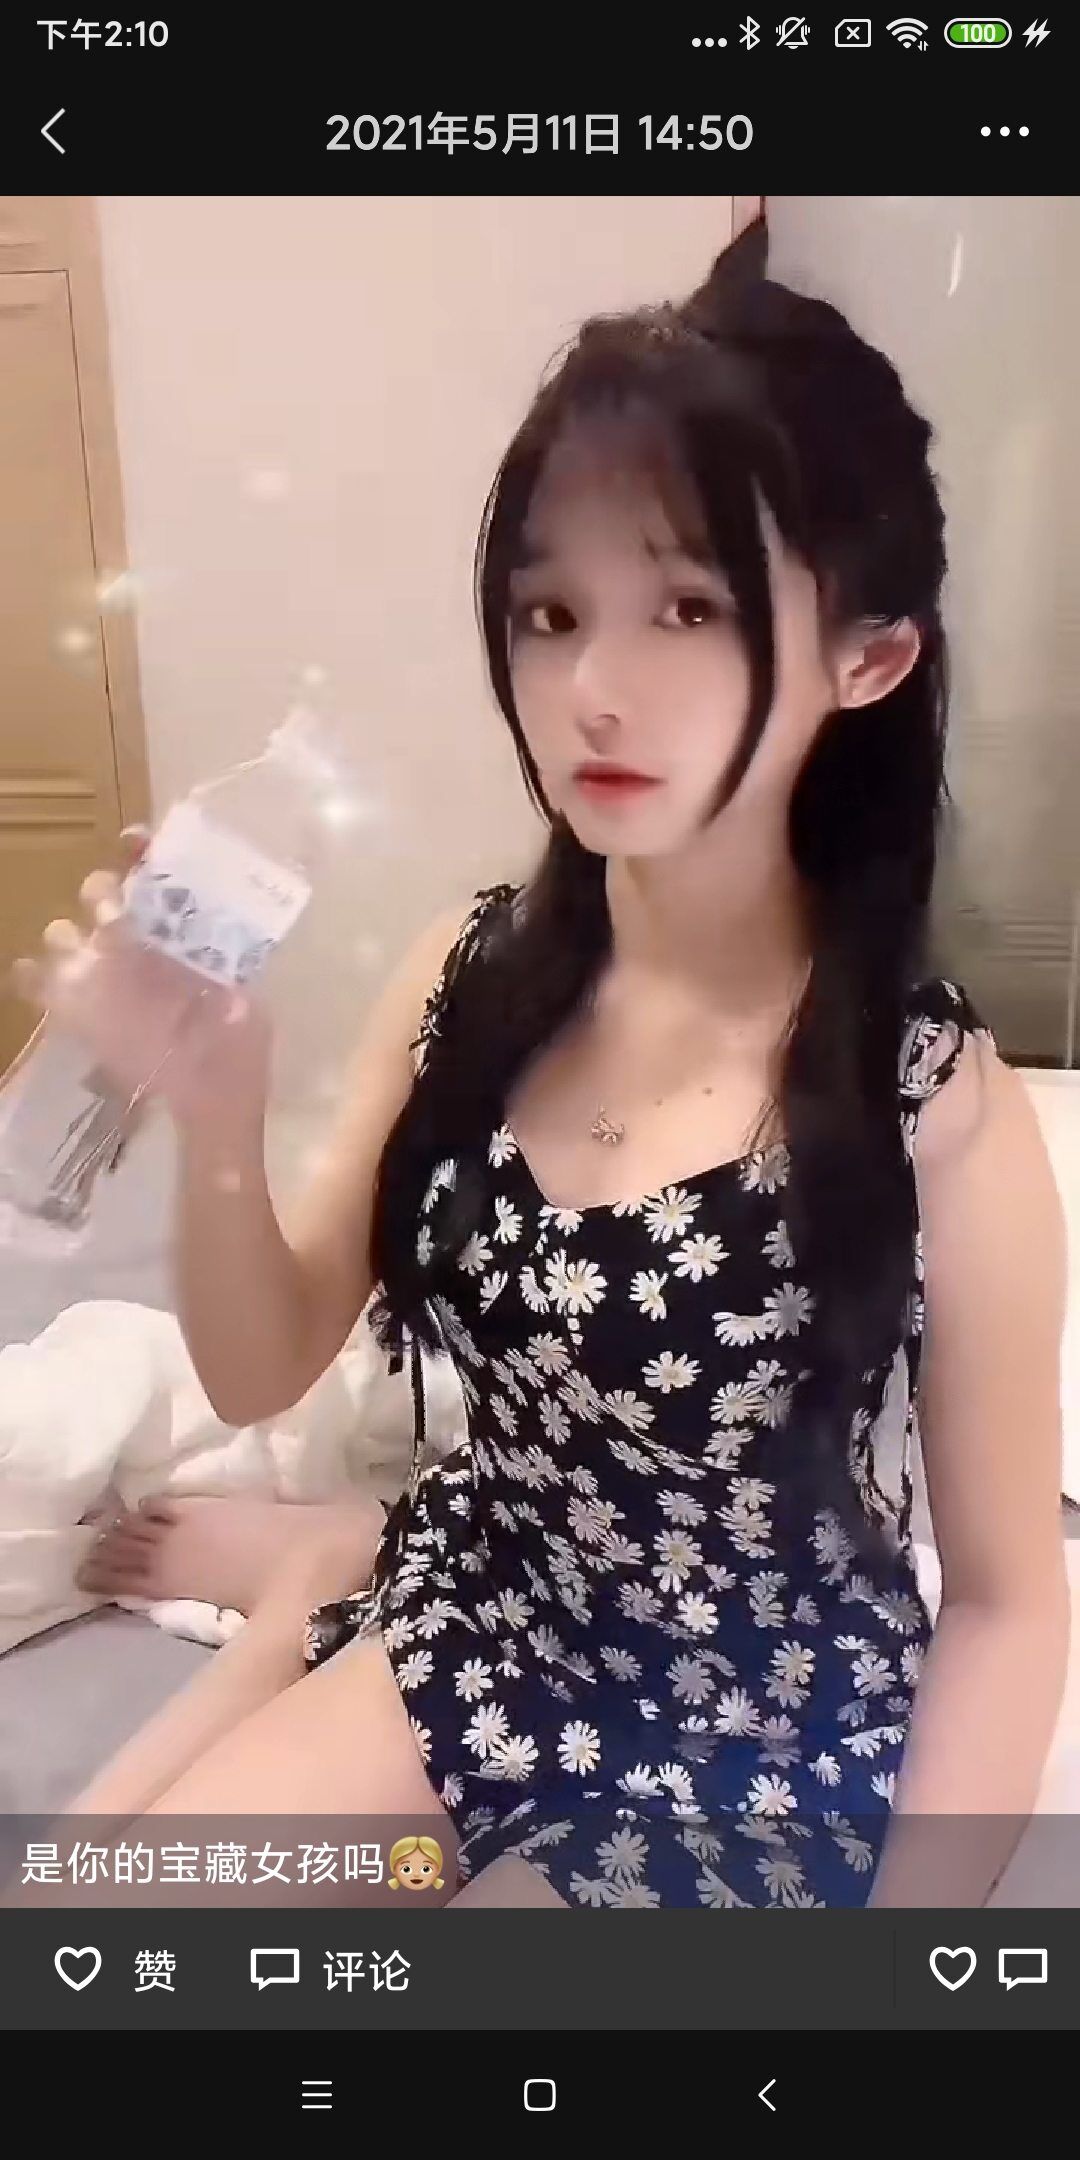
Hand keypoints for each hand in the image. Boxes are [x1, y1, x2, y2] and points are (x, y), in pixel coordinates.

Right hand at [10, 829, 272, 1130]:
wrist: (211, 1112)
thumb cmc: (236, 1057)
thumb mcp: (248, 1008)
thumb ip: (232, 974)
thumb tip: (222, 952)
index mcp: (178, 938)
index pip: (155, 879)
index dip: (142, 854)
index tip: (135, 843)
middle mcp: (136, 948)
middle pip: (100, 896)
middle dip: (102, 893)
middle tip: (116, 913)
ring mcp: (104, 980)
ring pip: (64, 932)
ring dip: (70, 934)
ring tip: (91, 951)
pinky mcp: (79, 1015)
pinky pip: (40, 983)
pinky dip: (32, 976)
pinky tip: (37, 974)